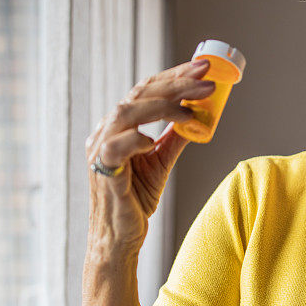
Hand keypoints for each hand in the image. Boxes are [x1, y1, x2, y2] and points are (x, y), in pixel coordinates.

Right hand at [84, 59, 215, 254]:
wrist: (119, 237)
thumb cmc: (135, 199)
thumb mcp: (160, 163)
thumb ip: (174, 139)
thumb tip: (198, 117)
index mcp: (119, 126)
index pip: (146, 91)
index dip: (174, 76)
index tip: (202, 68)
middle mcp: (106, 132)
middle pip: (139, 94)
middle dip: (175, 82)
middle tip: (206, 75)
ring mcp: (100, 150)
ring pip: (126, 113)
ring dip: (162, 105)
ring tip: (192, 106)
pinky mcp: (102, 171)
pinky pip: (115, 147)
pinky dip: (136, 139)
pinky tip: (154, 140)